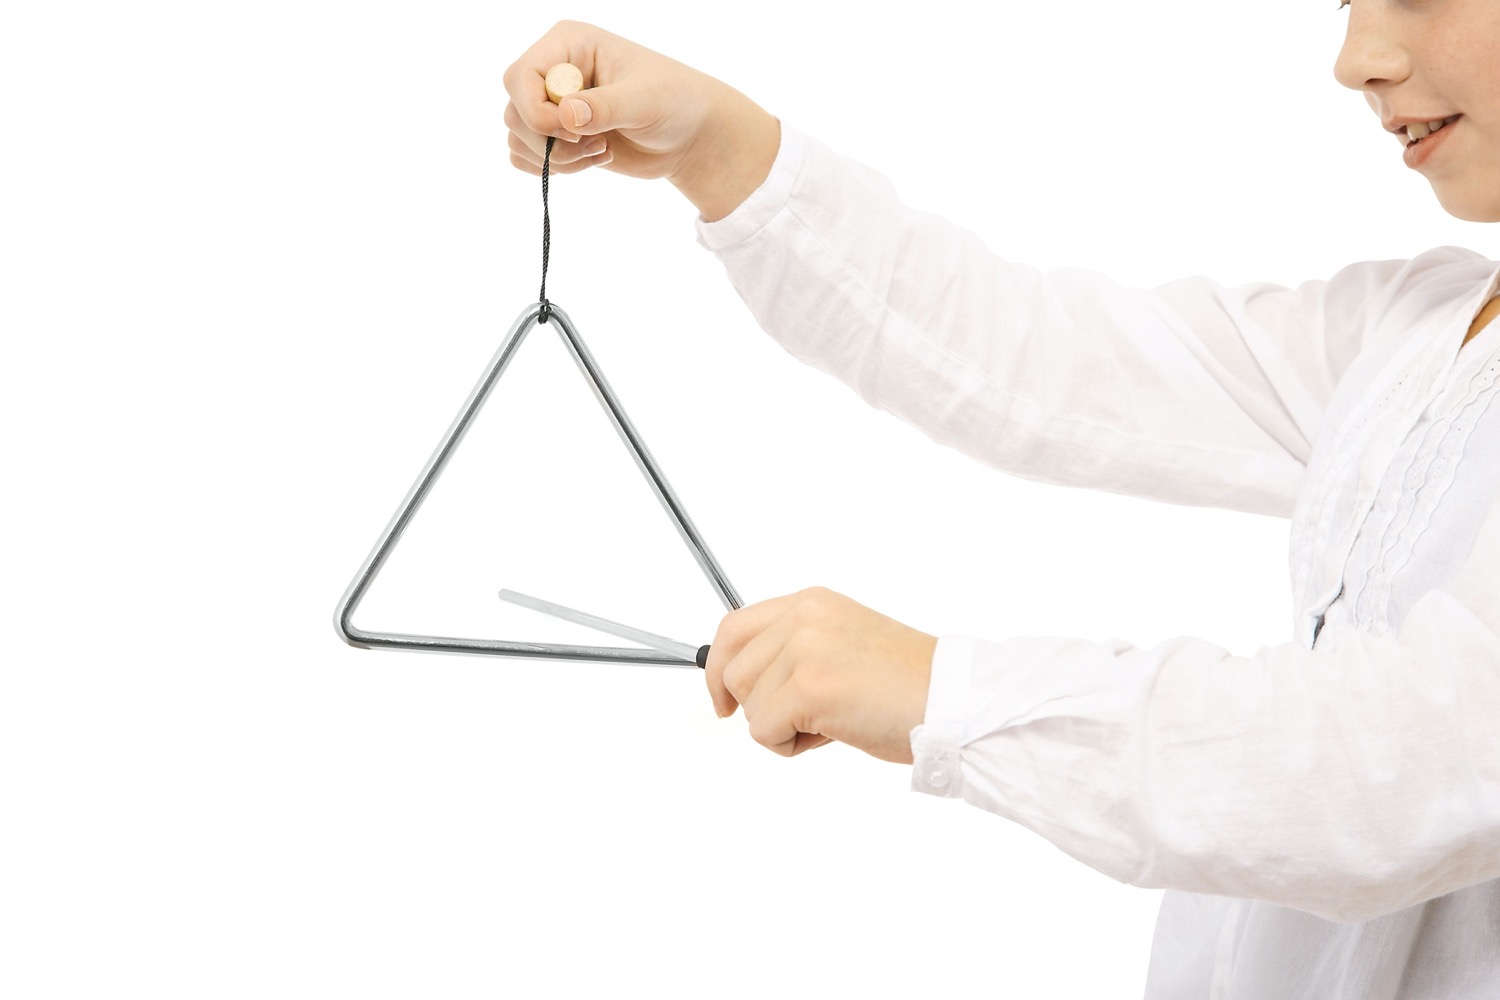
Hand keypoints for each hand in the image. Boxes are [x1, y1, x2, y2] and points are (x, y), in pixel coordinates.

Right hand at [502, 20, 779, 220]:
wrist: (690, 135)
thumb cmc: (675, 101)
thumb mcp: (645, 100)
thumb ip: (605, 106)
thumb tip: (566, 115)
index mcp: (569, 45)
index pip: (519, 76)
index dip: (534, 110)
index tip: (571, 131)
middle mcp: (554, 72)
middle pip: (514, 110)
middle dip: (549, 140)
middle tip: (594, 144)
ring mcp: (553, 106)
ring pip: (518, 138)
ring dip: (556, 158)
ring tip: (600, 151)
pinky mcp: (558, 137)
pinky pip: (527, 158)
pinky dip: (555, 169)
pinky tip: (593, 160)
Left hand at [704, 588, 936, 763]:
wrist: (952, 702)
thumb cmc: (908, 686)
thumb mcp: (843, 644)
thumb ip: (796, 648)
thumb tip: (739, 680)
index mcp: (811, 603)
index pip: (733, 628)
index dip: (718, 669)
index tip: (723, 700)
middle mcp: (804, 618)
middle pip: (732, 670)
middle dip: (758, 706)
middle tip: (802, 720)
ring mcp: (805, 650)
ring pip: (749, 706)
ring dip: (784, 727)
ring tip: (834, 720)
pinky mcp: (808, 688)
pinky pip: (764, 732)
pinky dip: (792, 747)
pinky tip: (836, 734)